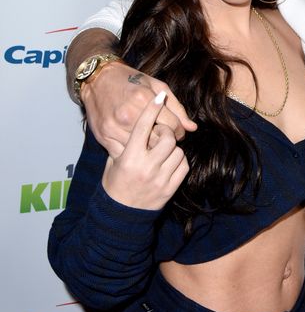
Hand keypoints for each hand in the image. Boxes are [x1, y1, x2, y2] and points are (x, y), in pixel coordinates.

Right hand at [81, 62, 196, 156]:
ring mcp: (115, 127)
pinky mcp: (104, 137)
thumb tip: (192, 128)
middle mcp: (129, 115)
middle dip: (166, 141)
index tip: (178, 132)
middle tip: (165, 137)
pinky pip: (126, 153)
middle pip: (159, 140)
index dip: (179, 131)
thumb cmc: (130, 80)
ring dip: (151, 149)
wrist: (97, 79)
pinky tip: (138, 147)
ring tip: (153, 141)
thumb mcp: (157, 86)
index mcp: (144, 99)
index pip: (172, 126)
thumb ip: (176, 107)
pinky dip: (134, 152)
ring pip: (143, 149)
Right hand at [101, 92, 189, 209]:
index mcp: (129, 157)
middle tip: (161, 132)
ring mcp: (160, 179)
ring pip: (178, 151)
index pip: (143, 127)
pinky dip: (179, 160)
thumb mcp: (114, 161)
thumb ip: (126, 143)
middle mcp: (146, 167)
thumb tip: (144, 124)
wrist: (119, 214)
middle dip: (166, 132)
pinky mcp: (170, 189)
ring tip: (163, 150)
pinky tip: (169, 161)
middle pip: (166, 138)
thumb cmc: (113, 184)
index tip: (159, 97)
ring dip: (172, 147)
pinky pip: (184, 167)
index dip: (152, 109)